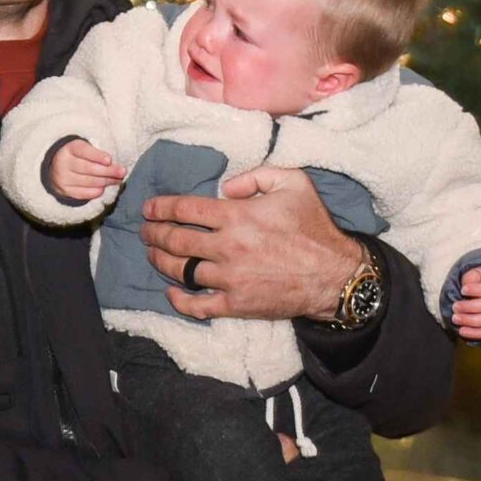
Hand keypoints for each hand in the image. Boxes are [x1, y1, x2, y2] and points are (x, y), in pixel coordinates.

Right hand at [50, 138, 124, 202]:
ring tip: (118, 180)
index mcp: (69, 149)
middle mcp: (63, 163)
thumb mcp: (84, 149)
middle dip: (108, 171)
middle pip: (88, 168)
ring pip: (89, 181)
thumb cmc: (77, 156)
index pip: (83, 151)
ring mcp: (63, 179)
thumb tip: (115, 164)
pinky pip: (84, 193)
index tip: (110, 160)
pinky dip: (97, 191)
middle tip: (122, 172)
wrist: (56, 169)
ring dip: (106, 181)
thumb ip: (96, 153)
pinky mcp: (65, 191)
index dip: (97, 156)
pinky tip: (104, 187)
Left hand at [141, 166, 360, 320]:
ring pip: (180, 271)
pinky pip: (196, 305)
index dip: (160, 207)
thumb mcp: (294, 183)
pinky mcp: (235, 304)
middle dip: (153, 234)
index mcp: (238, 217)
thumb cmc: (314, 227)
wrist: (335, 274)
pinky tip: (169, 291)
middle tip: (145, 231)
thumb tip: (225, 188)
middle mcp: (228, 248)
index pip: (185, 209)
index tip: (148, 209)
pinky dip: (177, 299)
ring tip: (152, 254)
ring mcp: (229, 279)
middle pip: (175, 240)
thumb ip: (256, 175)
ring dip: (159, 261)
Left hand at [452, 266, 480, 340]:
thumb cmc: (479, 282)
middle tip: (455, 307)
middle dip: (470, 307)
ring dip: (471, 321)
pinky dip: (475, 333)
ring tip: (456, 318)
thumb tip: (466, 288)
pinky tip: (462, 330)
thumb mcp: (475, 274)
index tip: (463, 290)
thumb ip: (471, 278)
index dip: (476, 289)